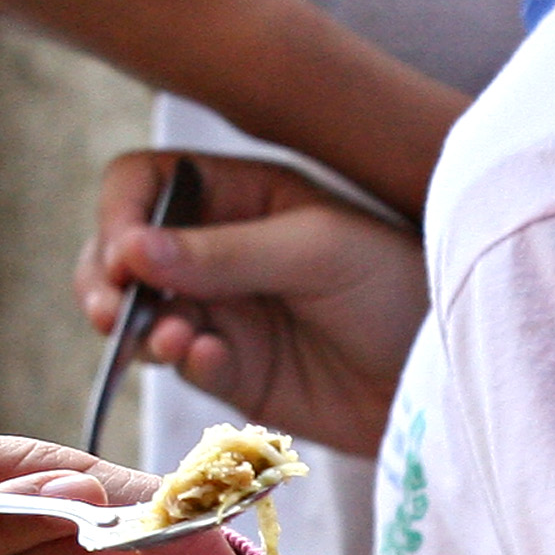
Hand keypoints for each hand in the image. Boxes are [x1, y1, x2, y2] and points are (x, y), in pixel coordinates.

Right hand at [77, 152, 426, 457]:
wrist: (447, 371)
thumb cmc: (401, 284)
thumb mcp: (316, 250)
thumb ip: (224, 253)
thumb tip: (130, 251)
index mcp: (240, 193)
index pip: (144, 184)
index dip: (121, 214)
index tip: (126, 255)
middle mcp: (219, 247)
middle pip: (124, 251)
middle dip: (107, 279)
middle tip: (111, 309)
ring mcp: (224, 310)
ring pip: (141, 312)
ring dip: (138, 326)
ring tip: (167, 338)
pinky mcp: (235, 370)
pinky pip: (182, 362)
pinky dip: (182, 360)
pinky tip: (208, 358)